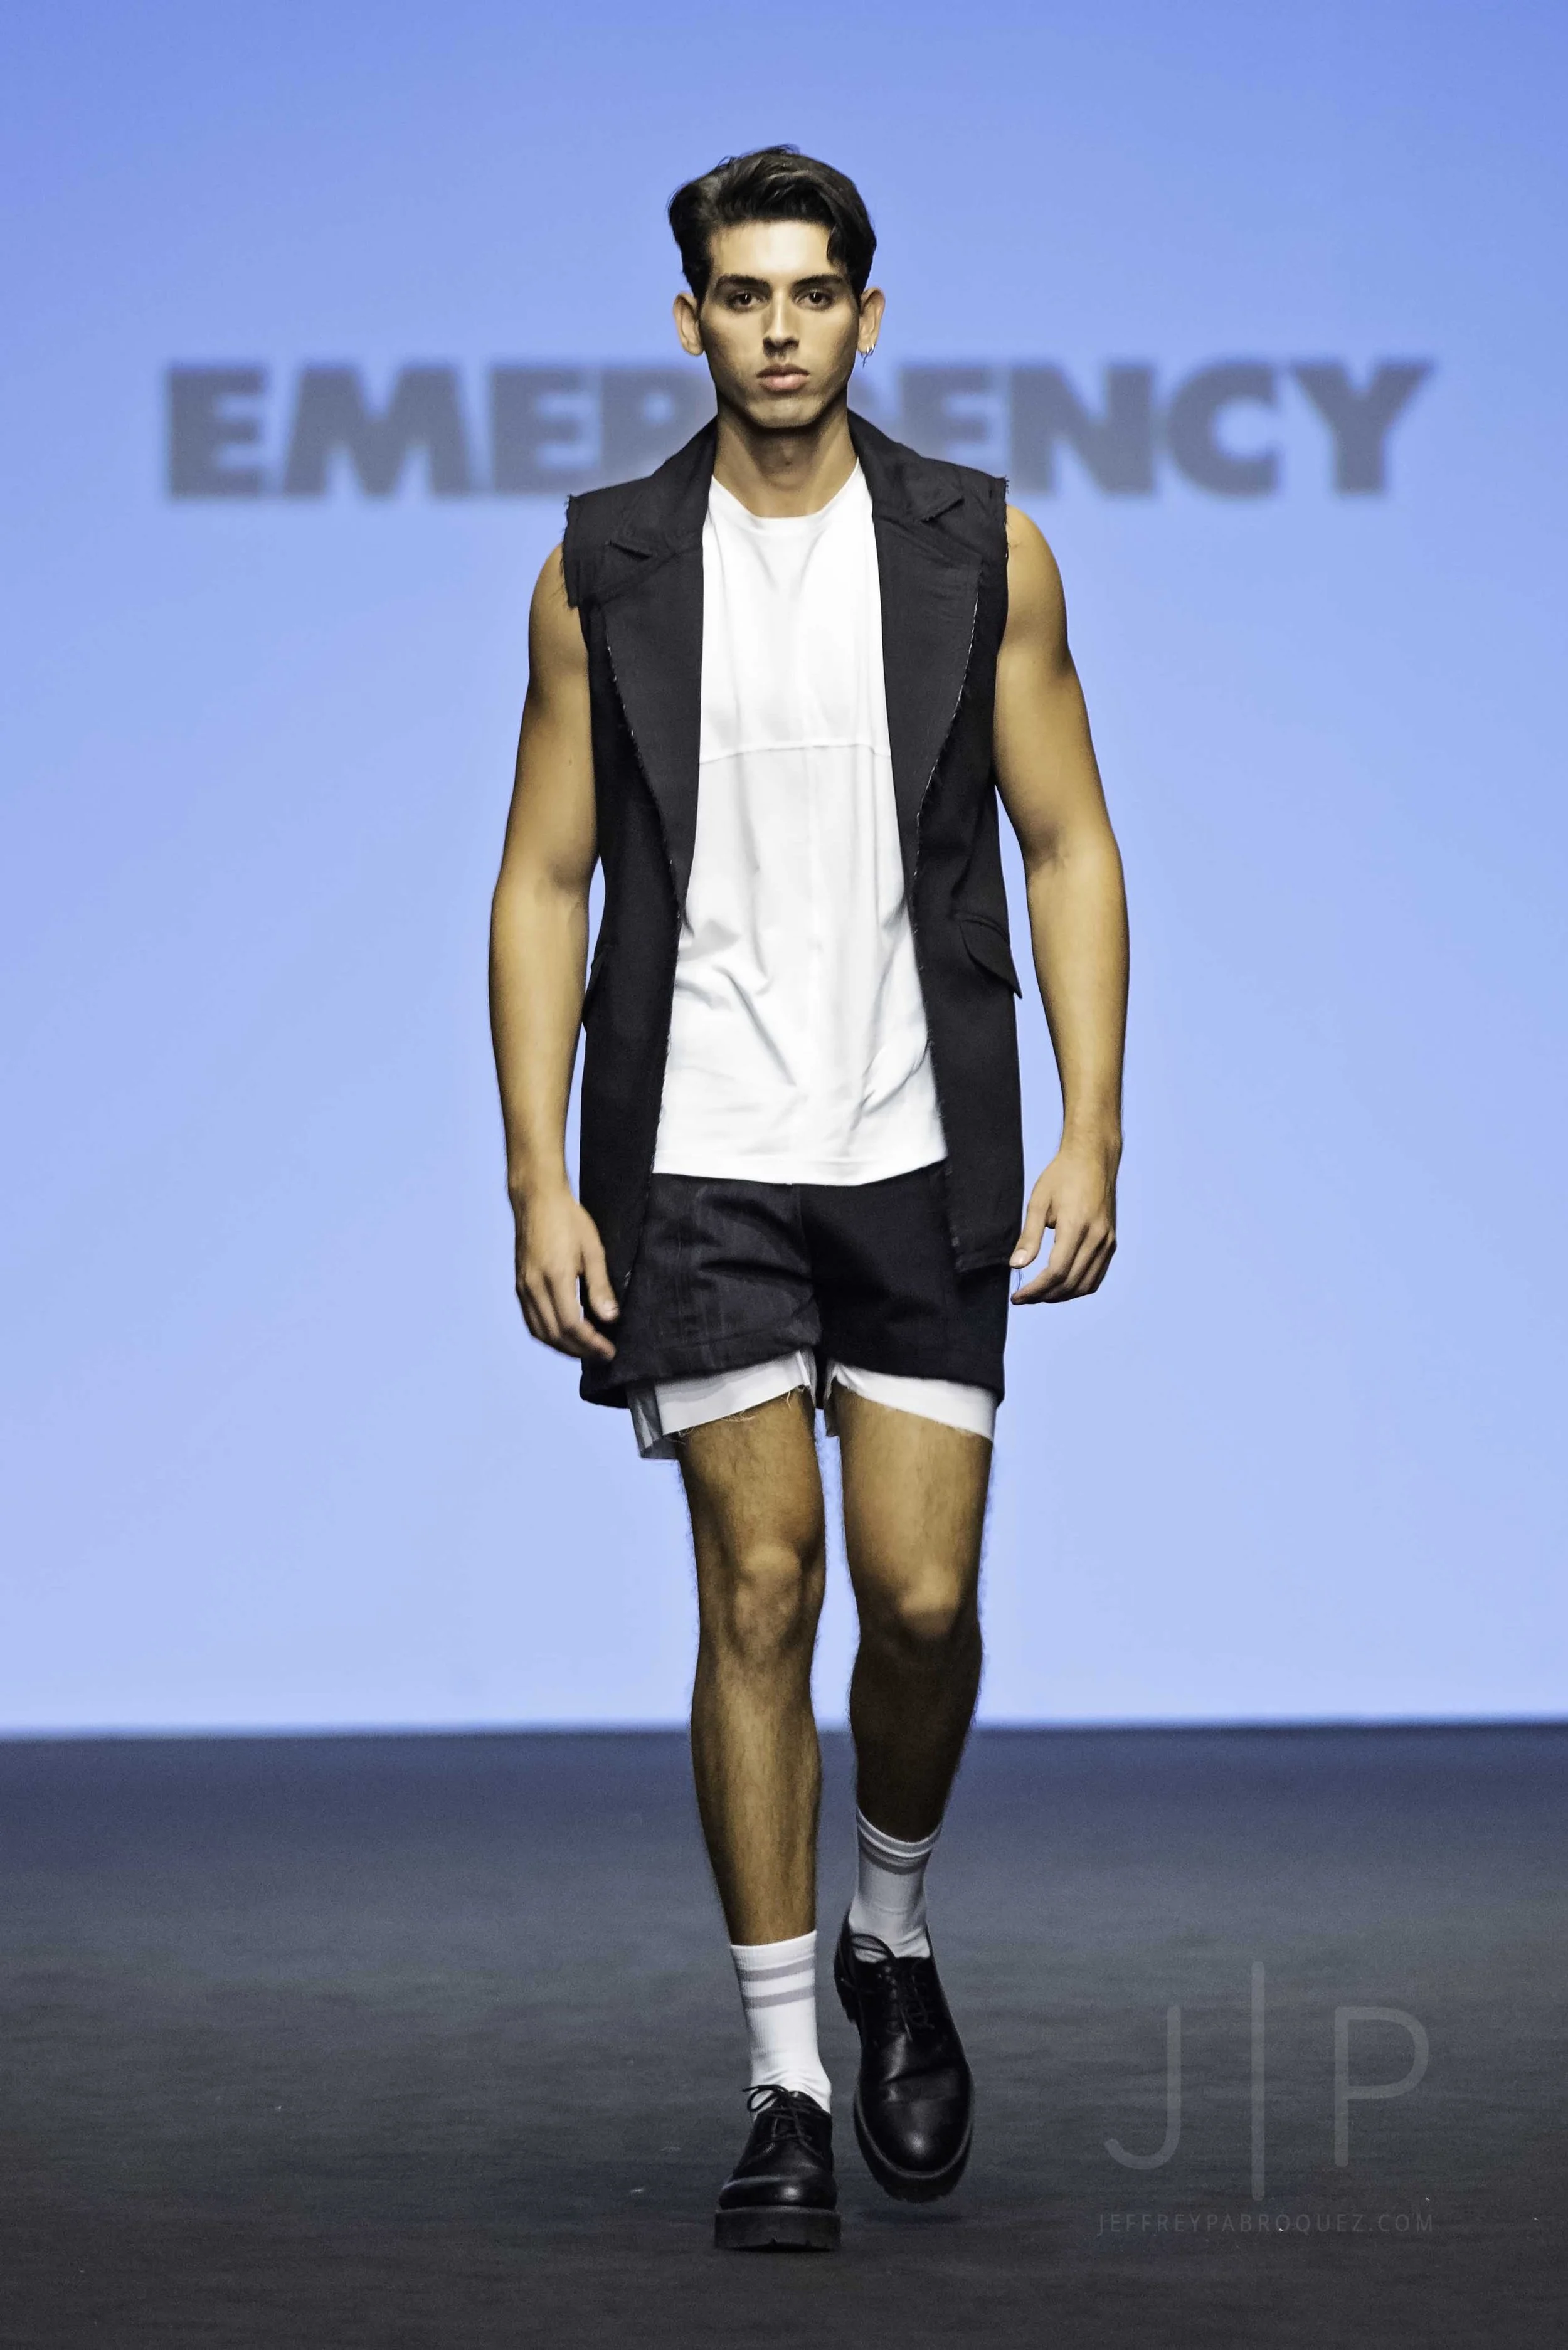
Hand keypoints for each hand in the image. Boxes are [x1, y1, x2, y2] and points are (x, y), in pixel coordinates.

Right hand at [512, 1184, 618, 1358]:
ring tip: (585, 1349)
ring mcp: (523, 1287)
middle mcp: (534, 1286)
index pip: (571, 1325)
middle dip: (580, 1350)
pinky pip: (531, 1321)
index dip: (591, 1343)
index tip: (609, 1350)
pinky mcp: (519, 1285)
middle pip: (555, 1335)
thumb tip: (610, 1318)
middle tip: (601, 1354)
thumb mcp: (593, 1249)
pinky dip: (548, 1335)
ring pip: (540, 1332)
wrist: (537, 1200)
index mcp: (554, 1277)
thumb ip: (600, 1286)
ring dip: (563, 1347)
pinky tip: (564, 1335)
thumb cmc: (568, 1219)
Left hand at [1009, 1141, 1117, 1303]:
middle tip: (1024, 1298)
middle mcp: (1097, 1237)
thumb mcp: (1038, 1201)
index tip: (1017, 1297)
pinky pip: (1097, 1275)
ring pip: (1086, 1285)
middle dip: (1044, 1296)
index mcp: (1077, 1226)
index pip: (1056, 1272)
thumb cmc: (1062, 1176)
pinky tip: (1061, 1286)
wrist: (1094, 1158)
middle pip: (1070, 1283)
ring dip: (1062, 1296)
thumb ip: (1029, 1236)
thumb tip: (1016, 1266)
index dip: (1035, 1290)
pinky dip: (1079, 1287)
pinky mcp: (1111, 1242)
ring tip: (1040, 1295)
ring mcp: (1107, 1241)